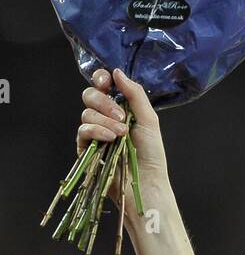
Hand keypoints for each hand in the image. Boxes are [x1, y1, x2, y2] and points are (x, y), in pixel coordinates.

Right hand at [77, 66, 168, 218]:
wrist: (145, 182)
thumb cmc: (151, 154)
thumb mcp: (149, 120)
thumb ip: (135, 94)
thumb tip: (117, 72)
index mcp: (118, 108)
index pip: (101, 85)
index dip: (100, 79)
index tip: (106, 82)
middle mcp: (104, 117)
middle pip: (90, 96)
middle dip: (104, 102)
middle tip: (122, 117)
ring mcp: (93, 133)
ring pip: (86, 113)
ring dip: (105, 120)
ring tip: (121, 134)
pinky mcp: (85, 148)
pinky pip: (83, 130)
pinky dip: (96, 131)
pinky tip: (110, 139)